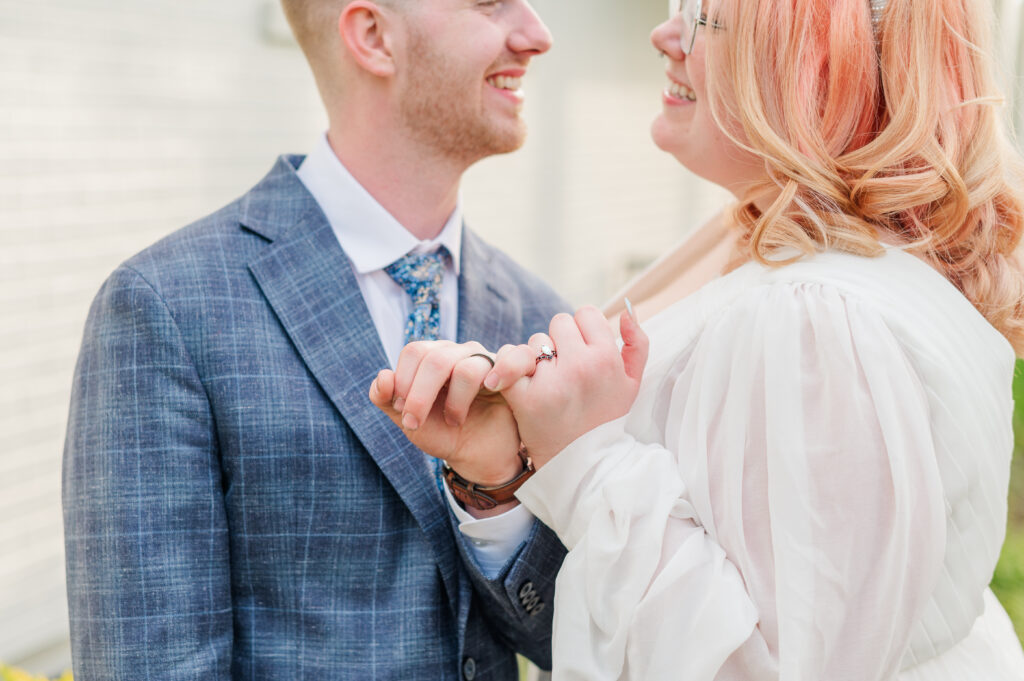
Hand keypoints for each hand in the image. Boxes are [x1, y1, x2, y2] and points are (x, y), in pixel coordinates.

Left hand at [368, 341, 522, 486]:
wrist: (478, 456)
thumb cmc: (442, 433)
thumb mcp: (407, 420)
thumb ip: (385, 399)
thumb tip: (383, 376)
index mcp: (431, 357)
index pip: (414, 351)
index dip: (404, 381)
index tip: (402, 412)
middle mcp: (457, 353)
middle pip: (434, 357)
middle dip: (420, 394)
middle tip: (415, 423)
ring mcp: (484, 361)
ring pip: (463, 368)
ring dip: (453, 403)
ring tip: (453, 422)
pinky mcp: (506, 375)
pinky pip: (490, 373)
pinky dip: (474, 396)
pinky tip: (471, 411)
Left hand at [484, 306, 648, 467]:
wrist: (581, 464)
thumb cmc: (605, 419)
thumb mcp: (631, 384)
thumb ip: (638, 344)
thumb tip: (625, 309)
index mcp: (607, 359)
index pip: (586, 313)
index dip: (583, 332)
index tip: (583, 354)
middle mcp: (580, 367)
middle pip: (559, 322)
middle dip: (561, 342)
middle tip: (565, 370)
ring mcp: (550, 382)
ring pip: (534, 341)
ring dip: (539, 358)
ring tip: (549, 384)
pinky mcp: (523, 397)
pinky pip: (509, 359)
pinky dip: (511, 370)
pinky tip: (522, 387)